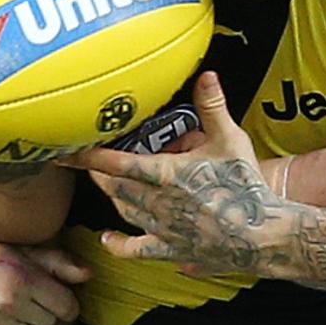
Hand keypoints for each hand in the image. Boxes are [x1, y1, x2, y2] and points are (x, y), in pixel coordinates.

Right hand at [0, 241, 90, 324]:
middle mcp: (7, 304)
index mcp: (22, 279)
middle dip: (52, 312)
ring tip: (22, 306)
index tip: (63, 298)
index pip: (67, 306)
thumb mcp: (26, 251)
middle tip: (38, 299)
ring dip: (35, 324)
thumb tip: (89, 274)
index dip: (70, 304)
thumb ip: (60, 263)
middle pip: (53, 323)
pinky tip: (13, 317)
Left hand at [60, 71, 282, 276]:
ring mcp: (160, 228)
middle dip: (97, 173)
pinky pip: (135, 249)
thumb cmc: (244, 186)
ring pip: (122, 210)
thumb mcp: (230, 140)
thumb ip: (213, 106)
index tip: (65, 151)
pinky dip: (118, 244)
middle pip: (113, 186)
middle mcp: (155, 202)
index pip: (116, 162)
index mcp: (164, 173)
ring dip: (110, 196)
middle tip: (85, 161)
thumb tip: (205, 75)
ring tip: (104, 183)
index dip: (88, 156)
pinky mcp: (170, 249)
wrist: (259, 233)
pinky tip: (109, 239)